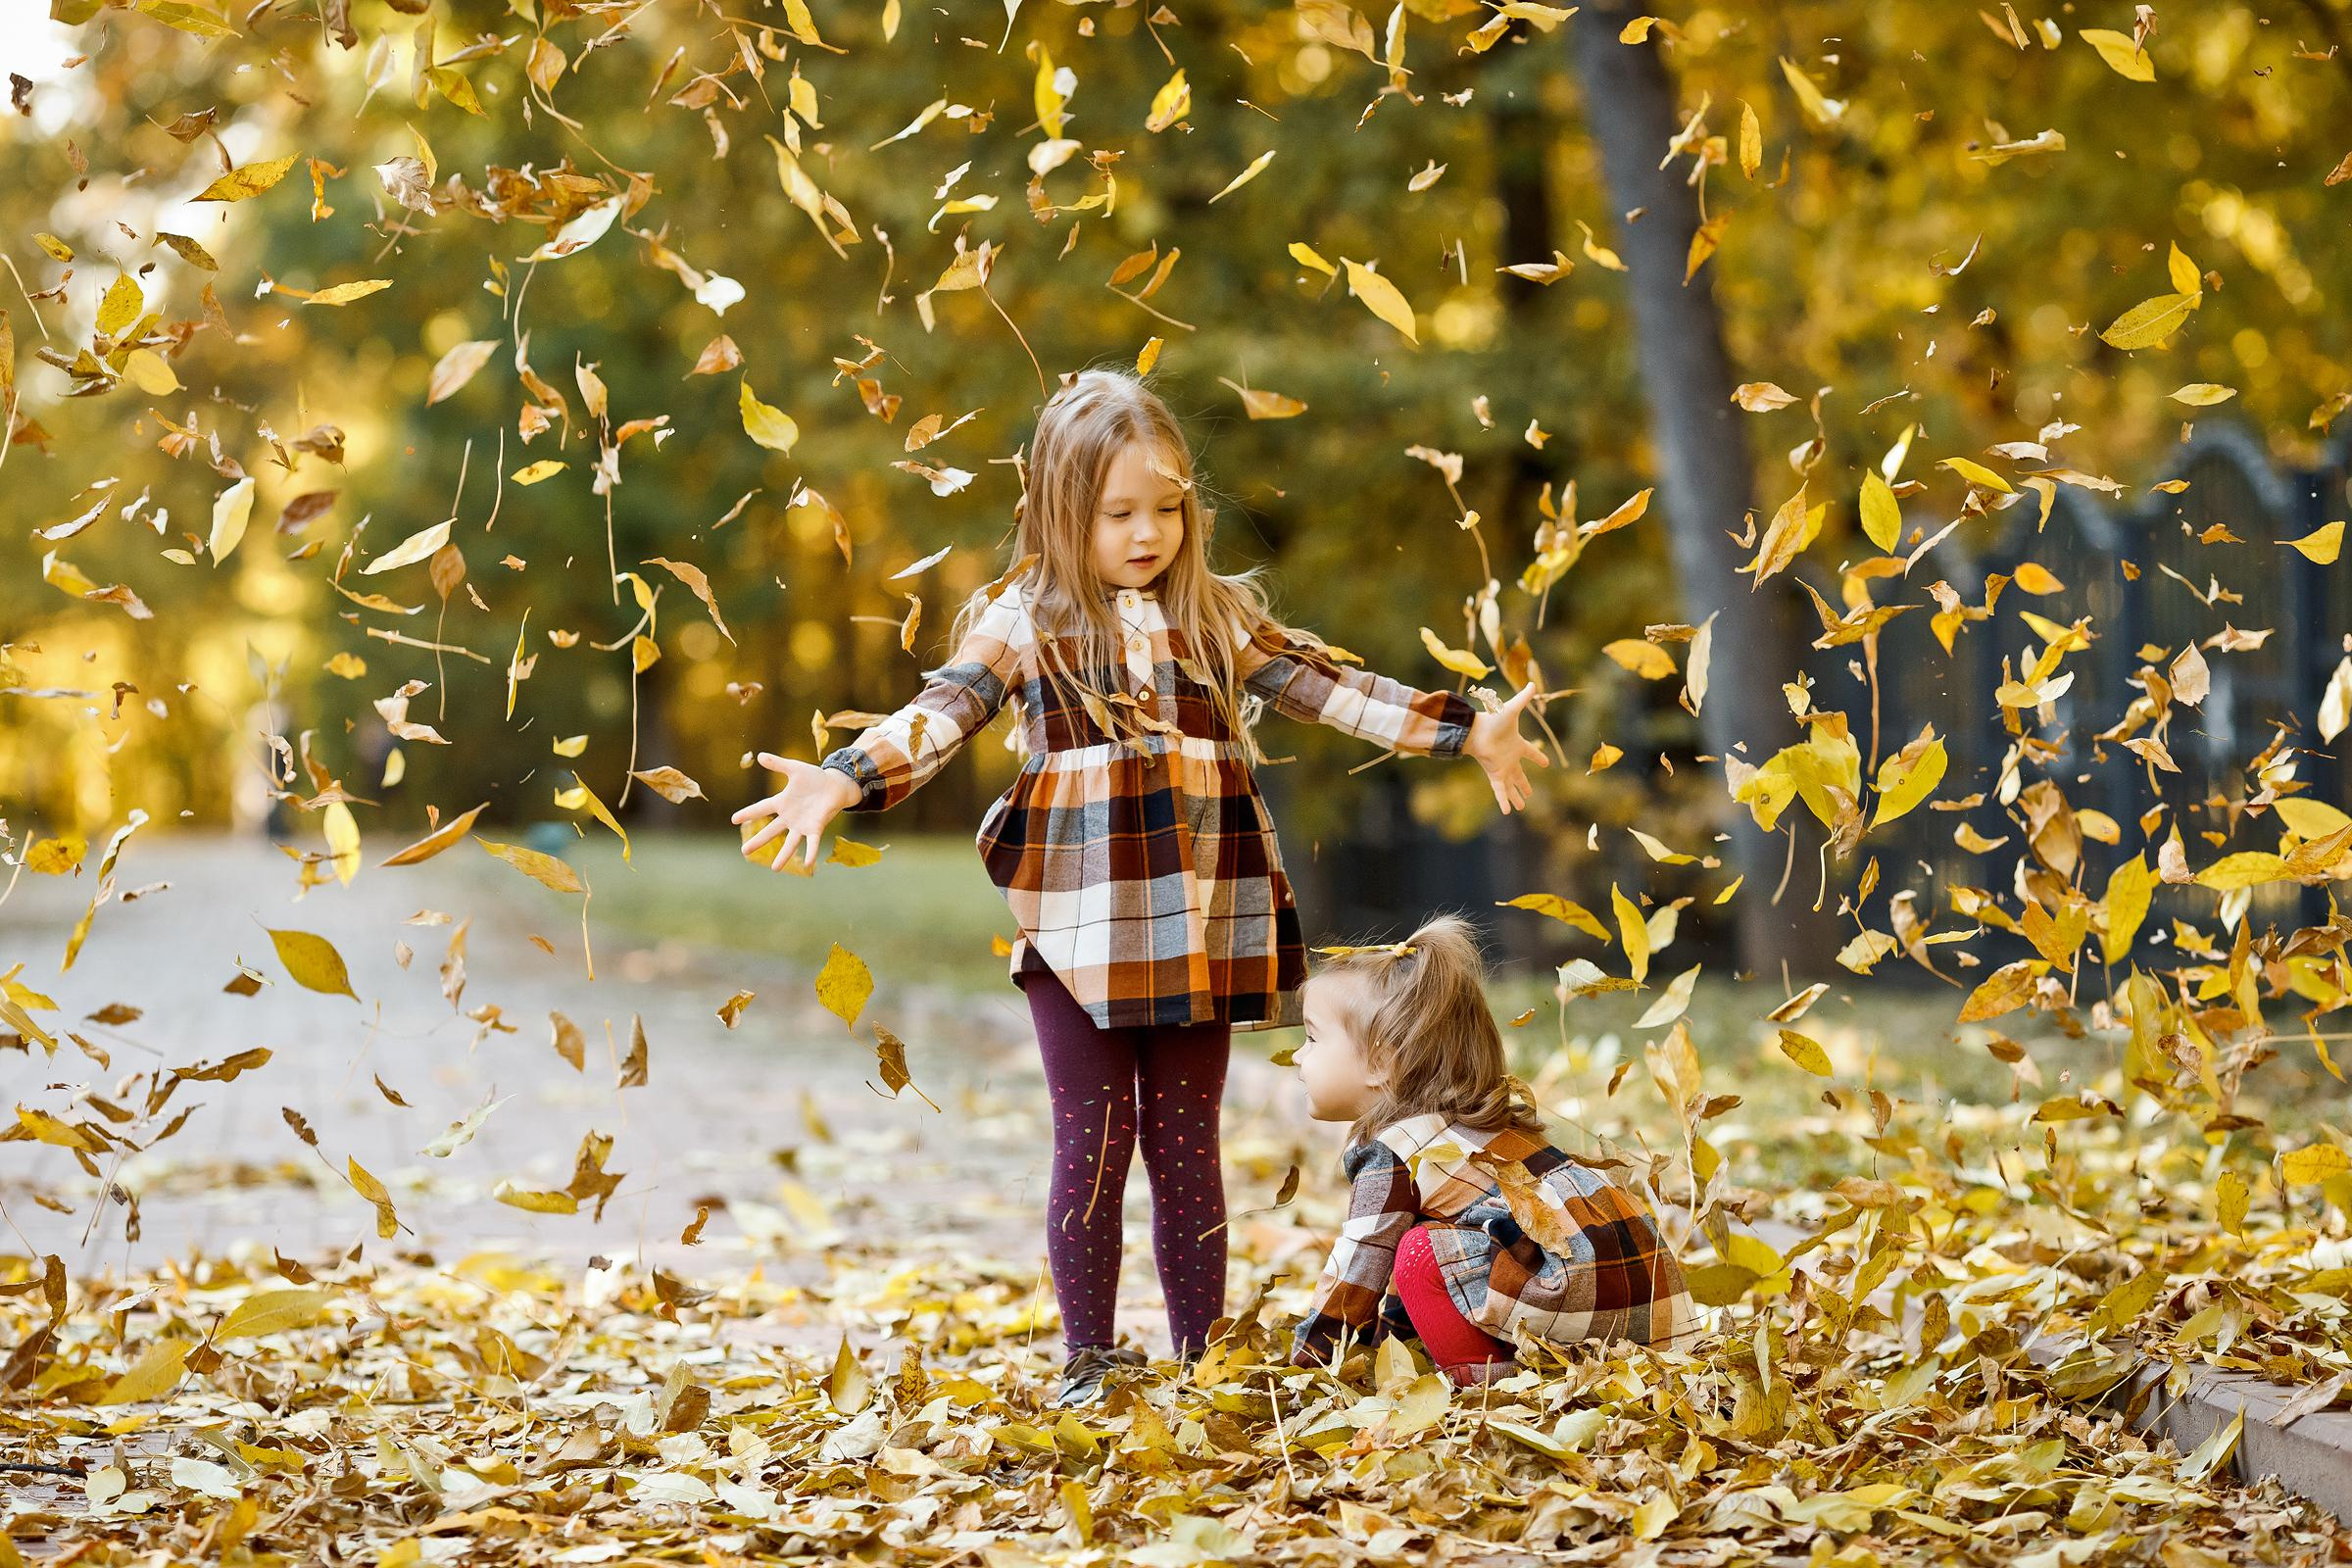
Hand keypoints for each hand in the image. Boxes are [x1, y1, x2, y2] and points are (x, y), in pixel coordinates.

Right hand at [730, 753, 860, 871]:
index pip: (762, 808)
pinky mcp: (816, 828)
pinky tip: (809, 864)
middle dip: (758, 841)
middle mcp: (790, 817)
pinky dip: (810, 852)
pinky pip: (812, 842)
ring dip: (783, 856)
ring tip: (775, 869)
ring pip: (790, 842)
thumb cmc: (814, 778)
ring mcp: (802, 824)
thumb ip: (778, 764)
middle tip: (744, 852)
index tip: (734, 819)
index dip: (748, 813)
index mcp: (782, 802)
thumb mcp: (795, 769)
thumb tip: (759, 755)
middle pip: (771, 831)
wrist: (835, 785)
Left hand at [1463, 682, 1549, 814]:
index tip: (1546, 764)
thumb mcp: (1512, 709)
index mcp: (1516, 744)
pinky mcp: (1495, 774)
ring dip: (1516, 796)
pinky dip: (1503, 801)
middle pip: (1519, 774)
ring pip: (1511, 785)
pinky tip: (1507, 812)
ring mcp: (1502, 768)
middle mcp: (1509, 758)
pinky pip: (1500, 791)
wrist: (1474, 730)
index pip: (1530, 752)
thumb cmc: (1493, 720)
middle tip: (1529, 794)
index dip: (1538, 757)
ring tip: (1521, 807)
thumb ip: (1523, 698)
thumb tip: (1532, 682)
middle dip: (1524, 784)